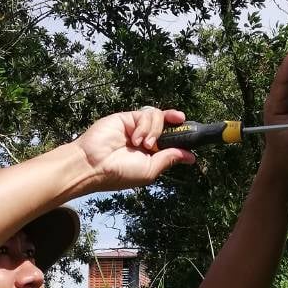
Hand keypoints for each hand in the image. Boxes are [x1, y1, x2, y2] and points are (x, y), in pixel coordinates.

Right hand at [77, 106, 194, 190]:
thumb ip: (169, 159)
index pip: (172, 140)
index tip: (193, 136)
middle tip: (181, 124)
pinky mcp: (127, 117)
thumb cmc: (119, 173)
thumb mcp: (150, 170)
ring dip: (156, 130)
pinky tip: (135, 138)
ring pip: (159, 117)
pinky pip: (146, 114)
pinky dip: (145, 125)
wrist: (95, 164)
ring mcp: (137, 127)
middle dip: (176, 126)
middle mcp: (146, 139)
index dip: (183, 137)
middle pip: (168, 125)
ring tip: (144, 144)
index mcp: (152, 154)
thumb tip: (190, 157)